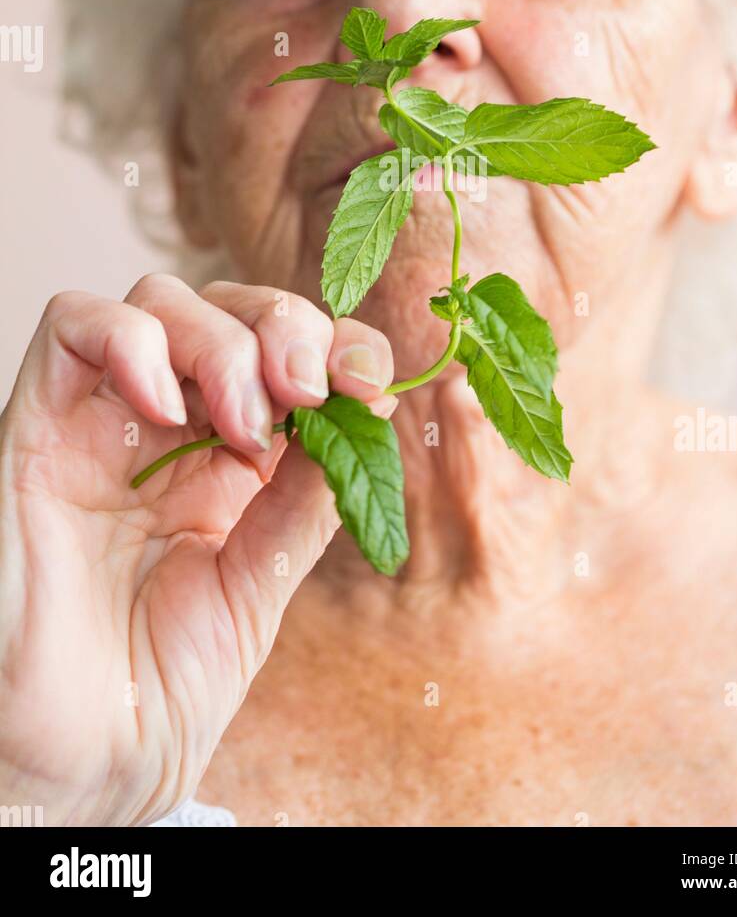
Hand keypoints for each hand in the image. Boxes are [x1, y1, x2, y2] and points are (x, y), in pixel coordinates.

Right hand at [0, 274, 394, 824]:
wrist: (68, 771)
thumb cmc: (152, 698)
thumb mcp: (257, 593)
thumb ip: (301, 504)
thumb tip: (364, 415)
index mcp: (226, 465)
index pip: (286, 354)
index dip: (337, 344)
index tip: (368, 383)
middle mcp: (164, 431)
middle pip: (228, 308)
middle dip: (285, 327)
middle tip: (308, 391)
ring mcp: (99, 423)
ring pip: (158, 300)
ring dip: (221, 339)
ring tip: (243, 423)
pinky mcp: (35, 427)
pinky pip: (71, 326)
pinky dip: (131, 339)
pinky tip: (167, 412)